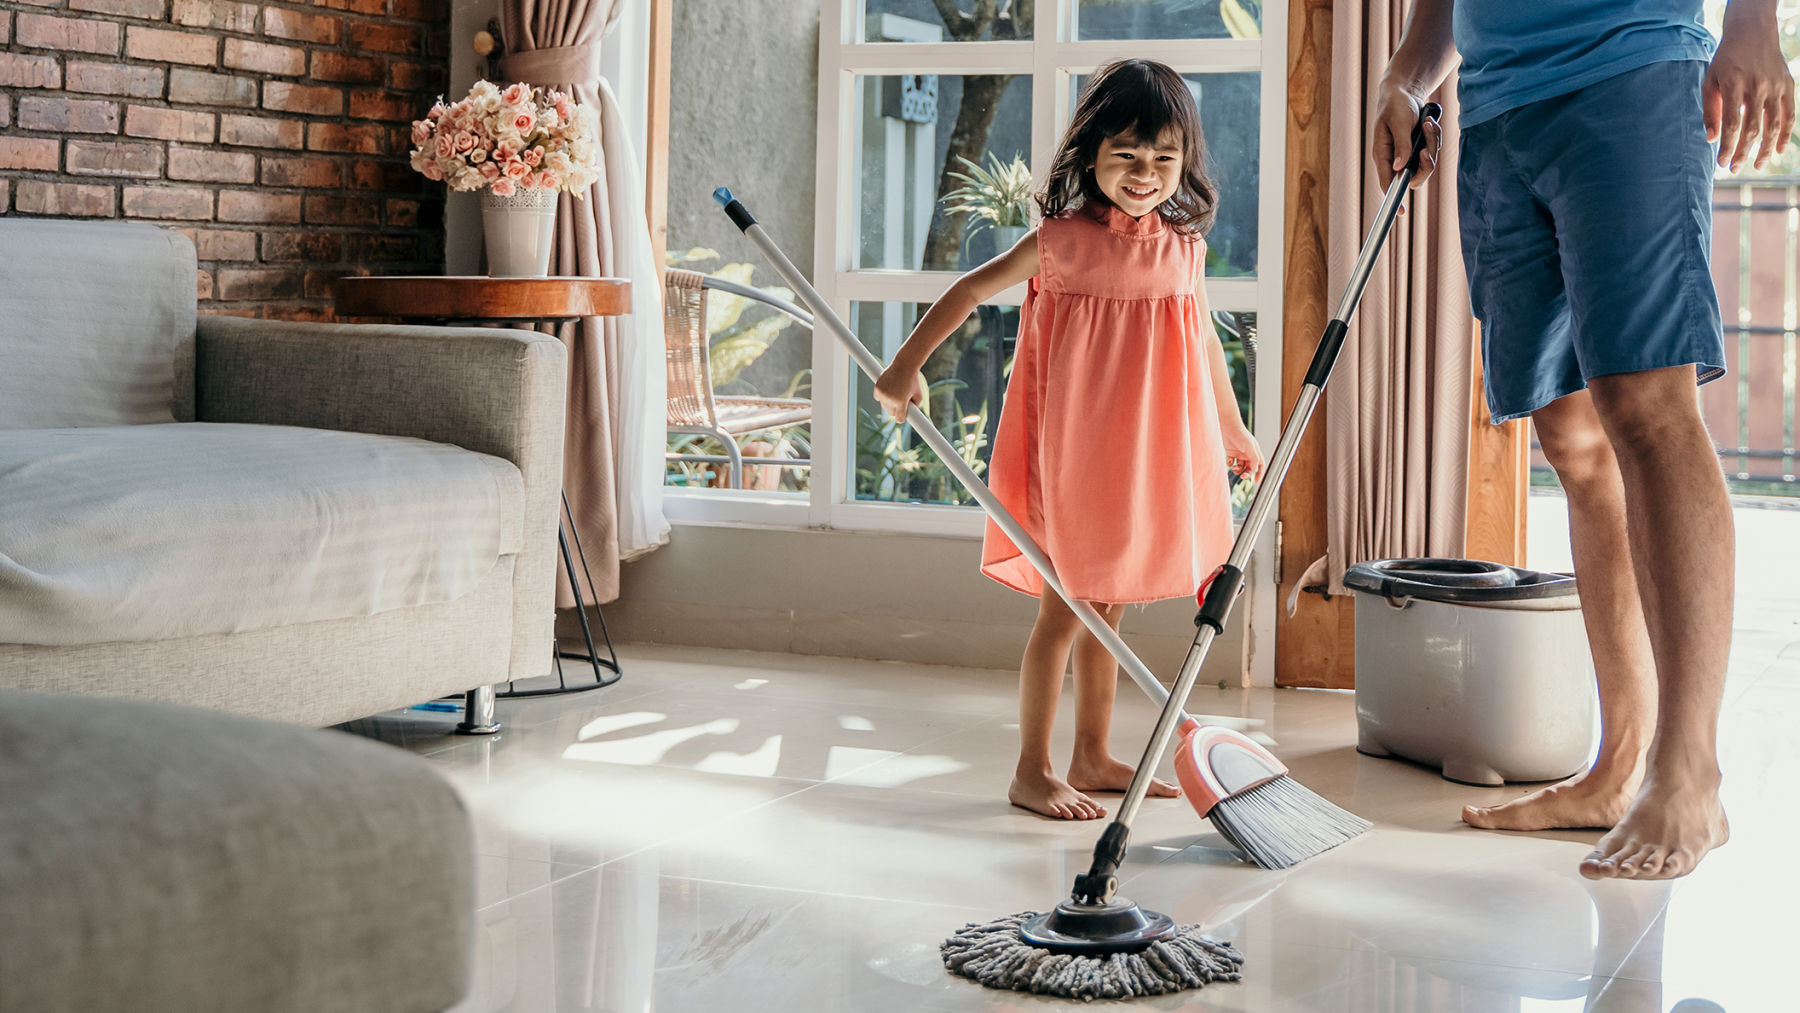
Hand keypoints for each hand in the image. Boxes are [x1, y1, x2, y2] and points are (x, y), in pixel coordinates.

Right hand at [873, 364, 924, 422]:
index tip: (903, 414)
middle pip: (891, 413)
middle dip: (896, 409)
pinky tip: (888, 390)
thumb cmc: (913, 380)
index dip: (902, 417)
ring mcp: (883, 394)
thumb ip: (916, 406)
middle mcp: (891, 399)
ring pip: (884, 406)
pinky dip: (882, 396)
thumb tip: (910, 415)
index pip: (899, 419)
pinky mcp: (877, 389)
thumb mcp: (919, 395)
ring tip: (895, 393)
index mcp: (901, 402)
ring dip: (889, 403)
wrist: (904, 365)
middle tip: (901, 400)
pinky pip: (878, 398)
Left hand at [1220, 420, 1263, 481]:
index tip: (1256, 481)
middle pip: (1249, 468)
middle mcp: (1248, 453)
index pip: (1260, 465)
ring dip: (1238, 470)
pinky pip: (1231, 462)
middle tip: (1242, 476)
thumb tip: (1254, 469)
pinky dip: (1230, 464)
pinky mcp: (1231, 451)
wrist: (1228, 426)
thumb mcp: (1250, 448)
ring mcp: (1239, 452)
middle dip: (1247, 473)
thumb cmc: (1240, 435)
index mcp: (1255, 452)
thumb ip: (1254, 459)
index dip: (1259, 473)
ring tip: (1235, 468)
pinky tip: (1230, 461)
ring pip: (1240, 466)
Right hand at [1371, 81, 1442, 213]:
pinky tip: (1430, 122)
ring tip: (1428, 123)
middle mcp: (1395, 159)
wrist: (1405, 92)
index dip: (1394, 197)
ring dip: (1432, 143)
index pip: (1387, 182)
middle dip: (1426, 163)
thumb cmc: (1396, 105)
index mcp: (1383, 155)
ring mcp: (1409, 155)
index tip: (1400, 211)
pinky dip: (1435, 137)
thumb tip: (1400, 167)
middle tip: (1426, 148)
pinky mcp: (1419, 149)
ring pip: (1427, 164)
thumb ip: (1401, 144)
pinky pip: (1433, 151)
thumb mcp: (1399, 121)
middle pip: (1414, 177)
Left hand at [1706, 17, 1796, 171]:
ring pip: (1773, 125)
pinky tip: (1780, 151)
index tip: (1721, 162)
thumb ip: (1710, 111)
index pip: (1731, 124)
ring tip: (1757, 166)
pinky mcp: (1788, 84)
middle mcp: (1758, 87)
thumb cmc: (1726, 60)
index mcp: (1735, 86)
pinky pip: (1790, 114)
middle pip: (1752, 128)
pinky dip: (1786, 134)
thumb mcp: (1710, 82)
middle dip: (1743, 152)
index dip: (1727, 146)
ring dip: (1766, 149)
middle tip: (1734, 168)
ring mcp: (1776, 86)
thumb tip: (1711, 139)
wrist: (1752, 32)